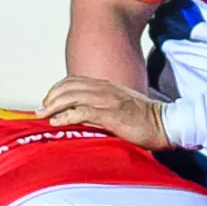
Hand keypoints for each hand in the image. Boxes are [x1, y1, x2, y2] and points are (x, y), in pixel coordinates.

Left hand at [41, 76, 168, 148]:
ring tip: (42, 115)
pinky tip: (56, 123)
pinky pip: (81, 112)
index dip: (57, 89)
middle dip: (51, 97)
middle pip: (68, 86)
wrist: (166, 124)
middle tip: (40, 111)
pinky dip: (66, 116)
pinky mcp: (110, 114)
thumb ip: (104, 108)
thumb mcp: (122, 108)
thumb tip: (86, 118)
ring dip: (53, 106)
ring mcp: (107, 100)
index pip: (74, 81)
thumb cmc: (146, 121)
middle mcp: (104, 89)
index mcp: (107, 86)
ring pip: (71, 96)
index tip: (48, 102)